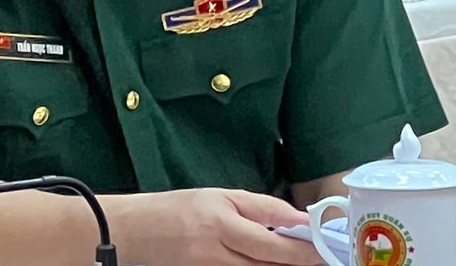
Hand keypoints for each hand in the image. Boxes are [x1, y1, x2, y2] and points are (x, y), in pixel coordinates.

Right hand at [121, 188, 318, 265]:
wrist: (132, 231)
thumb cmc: (178, 208)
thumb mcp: (220, 196)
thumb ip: (260, 207)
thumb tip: (297, 217)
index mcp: (221, 224)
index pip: (270, 242)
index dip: (301, 248)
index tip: (322, 247)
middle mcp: (214, 253)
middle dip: (297, 263)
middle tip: (320, 259)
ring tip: (299, 262)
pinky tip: (269, 265)